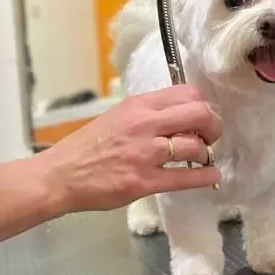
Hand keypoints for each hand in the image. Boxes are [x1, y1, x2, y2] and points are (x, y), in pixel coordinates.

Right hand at [35, 85, 221, 214]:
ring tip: (202, 158)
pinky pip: (185, 177)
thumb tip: (178, 117)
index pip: (187, 94)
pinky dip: (205, 177)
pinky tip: (211, 176)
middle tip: (210, 137)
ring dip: (206, 154)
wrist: (61, 174)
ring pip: (195, 147)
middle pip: (199, 114)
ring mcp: (145, 154)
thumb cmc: (87, 146)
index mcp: (137, 106)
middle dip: (213, 126)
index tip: (201, 118)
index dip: (202, 105)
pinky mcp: (144, 181)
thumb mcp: (117, 117)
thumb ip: (146, 114)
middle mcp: (144, 125)